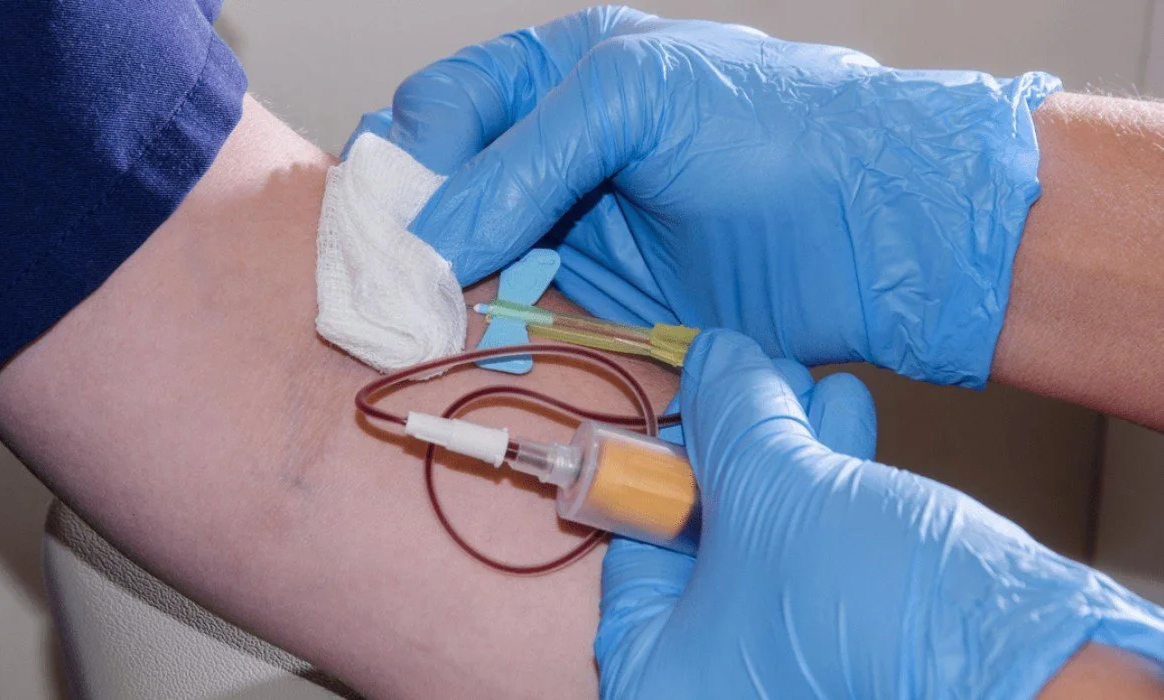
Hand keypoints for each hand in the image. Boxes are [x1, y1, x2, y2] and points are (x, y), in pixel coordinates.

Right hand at [349, 7, 1060, 386]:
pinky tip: (467, 334)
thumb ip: (518, 161)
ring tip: (418, 311)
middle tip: (390, 273)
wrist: (877, 229)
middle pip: (441, 182)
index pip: (442, 105)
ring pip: (465, 252)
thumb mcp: (629, 100)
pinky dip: (480, 323)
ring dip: (435, 282)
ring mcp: (573, 224)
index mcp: (561, 70)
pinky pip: (512, 309)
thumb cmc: (774, 129)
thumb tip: (423, 236)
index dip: (409, 155)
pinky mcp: (596, 297)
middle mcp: (556, 147)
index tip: (396, 214)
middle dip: (408, 224)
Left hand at [595, 329, 1163, 696]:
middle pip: (704, 539)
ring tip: (799, 378)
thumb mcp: (771, 486)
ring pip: (769, 537)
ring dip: (790, 447)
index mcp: (661, 670)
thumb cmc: (864, 603)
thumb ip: (728, 416)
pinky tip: (845, 413)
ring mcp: (787, 667)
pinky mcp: (853, 645)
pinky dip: (832, 482)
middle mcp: (717, 679)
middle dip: (737, 443)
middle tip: (749, 377)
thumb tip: (714, 359)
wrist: (1016, 662)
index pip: (634, 552)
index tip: (687, 405)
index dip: (660, 466)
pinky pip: (821, 552)